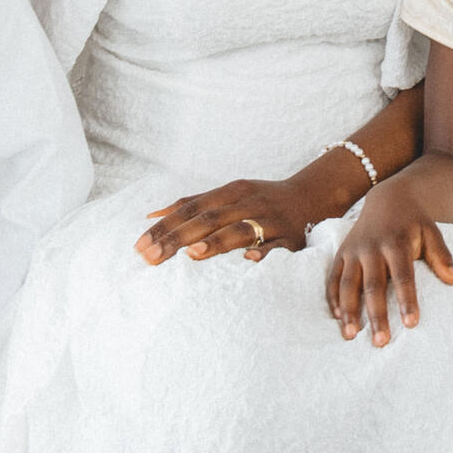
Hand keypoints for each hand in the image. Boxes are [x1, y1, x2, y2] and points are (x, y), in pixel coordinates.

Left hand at [137, 176, 320, 266]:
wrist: (312, 196)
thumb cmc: (261, 200)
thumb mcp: (229, 195)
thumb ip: (194, 204)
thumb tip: (151, 216)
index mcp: (230, 192)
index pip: (191, 208)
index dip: (165, 226)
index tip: (139, 244)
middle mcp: (248, 203)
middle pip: (208, 220)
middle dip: (178, 238)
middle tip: (150, 257)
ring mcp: (269, 220)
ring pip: (241, 230)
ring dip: (217, 242)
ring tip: (193, 255)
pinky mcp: (291, 238)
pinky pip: (277, 246)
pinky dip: (264, 252)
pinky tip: (250, 259)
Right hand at [326, 184, 452, 346]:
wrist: (388, 199)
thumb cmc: (414, 223)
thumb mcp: (432, 232)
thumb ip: (441, 255)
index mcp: (396, 242)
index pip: (402, 275)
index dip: (407, 299)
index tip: (411, 324)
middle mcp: (371, 247)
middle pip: (373, 285)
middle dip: (376, 314)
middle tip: (380, 342)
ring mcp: (353, 251)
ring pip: (348, 284)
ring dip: (348, 310)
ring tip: (351, 336)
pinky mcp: (341, 254)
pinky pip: (333, 278)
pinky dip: (333, 298)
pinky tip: (338, 319)